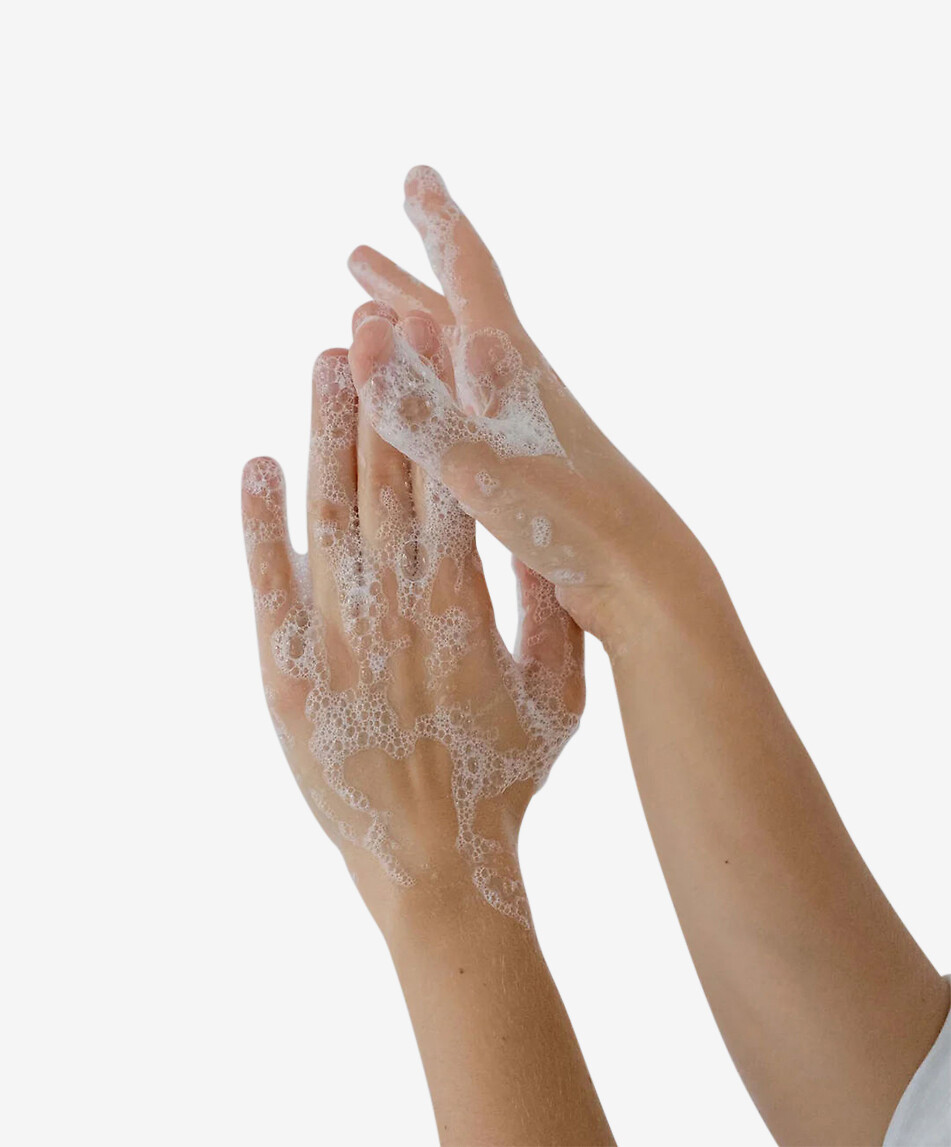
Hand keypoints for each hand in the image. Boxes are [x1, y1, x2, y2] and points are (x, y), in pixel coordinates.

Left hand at [241, 333, 583, 933]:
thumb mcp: (560, 695)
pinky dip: (260, 521)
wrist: (435, 865)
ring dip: (322, 434)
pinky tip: (258, 466)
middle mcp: (398, 608)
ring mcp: (336, 638)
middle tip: (366, 322)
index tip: (429, 350)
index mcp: (464, 605)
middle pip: (383, 481)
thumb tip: (550, 542)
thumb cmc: (507, 780)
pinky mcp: (286, 672)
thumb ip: (554, 615)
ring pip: (326, 513)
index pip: (445, 483)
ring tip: (320, 365)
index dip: (436, 412)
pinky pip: (268, 582)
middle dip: (376, 395)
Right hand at [347, 165, 718, 646]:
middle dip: (413, 272)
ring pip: (454, 360)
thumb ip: (417, 402)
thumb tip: (366, 327)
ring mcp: (521, 421)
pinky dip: (429, 391)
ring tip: (375, 318)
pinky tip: (423, 409)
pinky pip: (459, 407)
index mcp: (510, 364)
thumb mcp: (478, 460)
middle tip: (372, 242)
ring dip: (415, 332)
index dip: (438, 222)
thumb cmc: (569, 518)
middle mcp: (516, 382)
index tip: (417, 174)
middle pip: (457, 307)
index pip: (468, 273)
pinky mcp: (525, 463)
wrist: (643, 577)